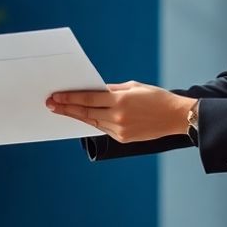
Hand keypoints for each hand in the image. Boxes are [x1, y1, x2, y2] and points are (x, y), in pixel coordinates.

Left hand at [46, 81, 193, 142]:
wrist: (176, 117)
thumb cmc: (155, 97)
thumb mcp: (133, 87)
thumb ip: (112, 89)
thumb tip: (93, 90)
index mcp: (120, 100)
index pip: (88, 98)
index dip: (69, 98)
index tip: (55, 96)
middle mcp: (118, 116)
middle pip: (85, 112)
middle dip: (66, 108)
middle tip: (51, 104)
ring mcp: (120, 129)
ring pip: (92, 122)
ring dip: (76, 116)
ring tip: (61, 111)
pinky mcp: (123, 138)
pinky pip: (103, 129)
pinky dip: (92, 122)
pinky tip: (82, 118)